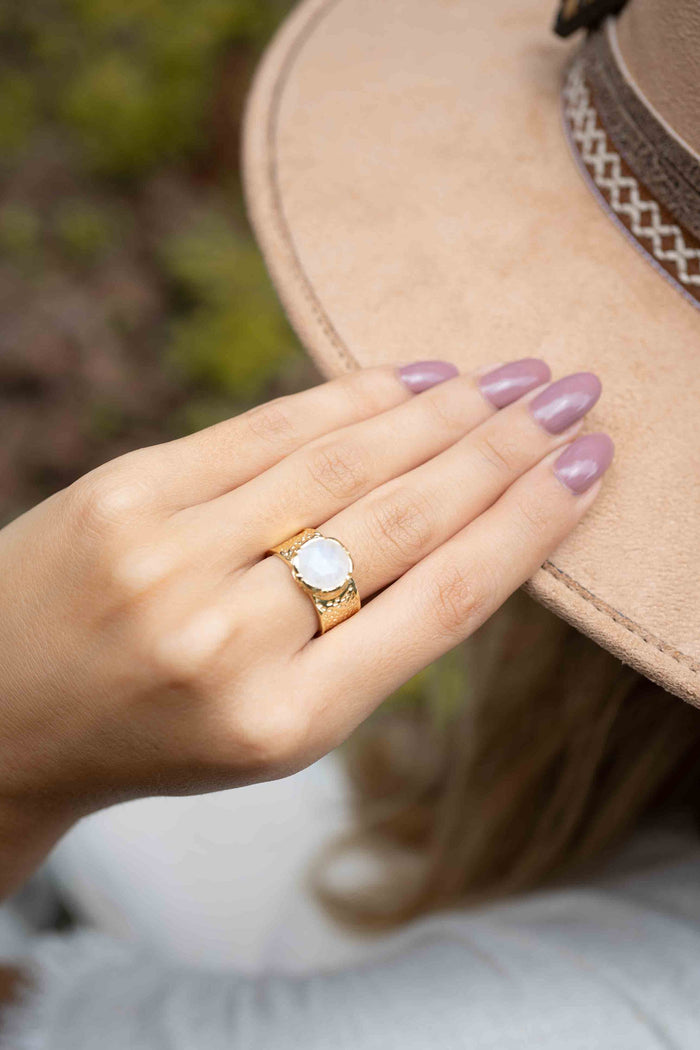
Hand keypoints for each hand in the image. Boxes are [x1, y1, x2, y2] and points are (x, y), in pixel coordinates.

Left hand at [0, 359, 611, 894]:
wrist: (8, 710)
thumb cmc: (160, 727)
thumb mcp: (276, 724)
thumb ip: (367, 637)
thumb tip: (471, 520)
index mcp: (285, 722)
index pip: (440, 604)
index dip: (526, 528)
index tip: (586, 471)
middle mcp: (229, 640)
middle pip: (400, 522)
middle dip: (501, 452)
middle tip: (568, 399)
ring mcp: (170, 557)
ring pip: (340, 464)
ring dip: (441, 414)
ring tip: (509, 380)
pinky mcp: (128, 492)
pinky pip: (264, 430)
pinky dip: (350, 398)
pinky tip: (412, 379)